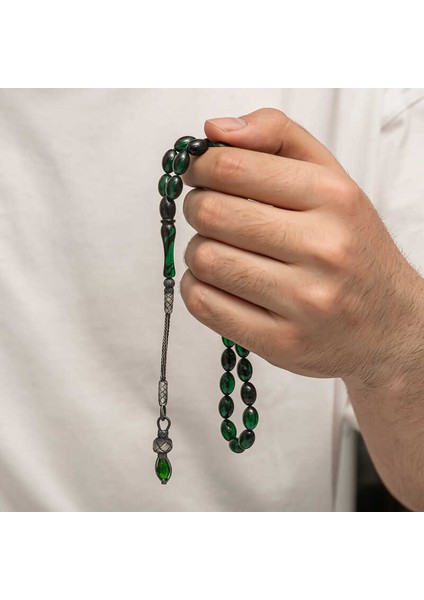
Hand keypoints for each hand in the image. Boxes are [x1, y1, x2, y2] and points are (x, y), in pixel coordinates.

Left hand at [180, 108, 423, 388]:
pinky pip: (204, 305)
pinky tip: (219, 282)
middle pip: (211, 213)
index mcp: (333, 198)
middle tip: (211, 213)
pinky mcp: (283, 343)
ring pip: (204, 259)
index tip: (201, 175)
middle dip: (198, 208)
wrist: (390, 324)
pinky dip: (197, 287)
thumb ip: (277, 136)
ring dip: (198, 250)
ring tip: (221, 250)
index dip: (201, 168)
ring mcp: (303, 302)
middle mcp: (323, 249)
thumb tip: (215, 130)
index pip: (233, 168)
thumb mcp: (331, 178)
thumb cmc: (351, 245)